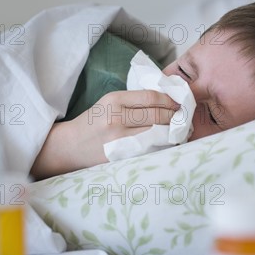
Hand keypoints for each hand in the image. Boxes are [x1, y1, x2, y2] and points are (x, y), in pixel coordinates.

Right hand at [30, 90, 178, 179]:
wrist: (70, 147)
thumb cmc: (93, 122)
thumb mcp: (109, 103)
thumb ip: (134, 101)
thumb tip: (167, 100)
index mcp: (114, 100)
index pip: (151, 98)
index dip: (170, 100)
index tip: (179, 103)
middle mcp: (116, 118)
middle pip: (158, 115)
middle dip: (175, 117)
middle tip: (185, 118)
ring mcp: (119, 140)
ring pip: (157, 134)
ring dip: (173, 133)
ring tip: (180, 131)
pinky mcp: (121, 157)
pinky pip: (150, 150)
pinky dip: (162, 146)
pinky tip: (168, 144)